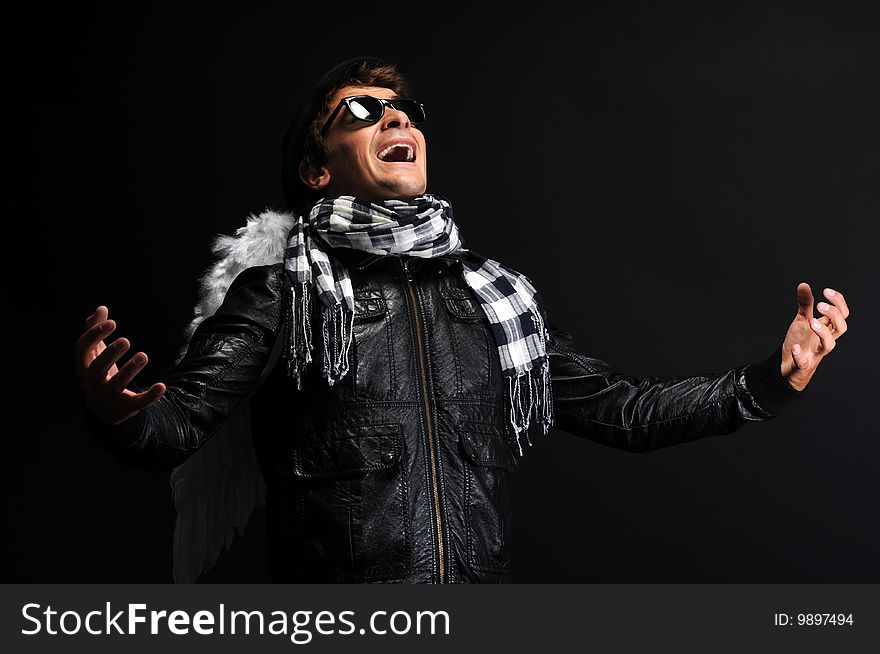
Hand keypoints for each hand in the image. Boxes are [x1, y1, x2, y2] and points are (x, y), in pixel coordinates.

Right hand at [74, 306, 165, 424]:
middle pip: (97, 368)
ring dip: (129, 370)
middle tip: (126, 340)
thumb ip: (96, 331)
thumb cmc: (98, 373)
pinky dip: (150, 396)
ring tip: (143, 355)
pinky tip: (162, 386)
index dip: (95, 335)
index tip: (112, 322)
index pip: (83, 349)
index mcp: (84, 366)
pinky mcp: (125, 407)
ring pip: (116, 385)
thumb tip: (101, 308)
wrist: (102, 409)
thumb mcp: (95, 354)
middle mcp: (93, 382)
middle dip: (110, 354)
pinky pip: (137, 403)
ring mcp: (108, 396)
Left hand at [780, 283, 849, 390]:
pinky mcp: (803, 364)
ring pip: (829, 345)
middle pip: (841, 328)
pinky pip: (804, 362)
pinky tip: (795, 347)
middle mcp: (825, 340)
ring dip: (823, 333)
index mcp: (827, 328)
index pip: (842, 314)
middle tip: (820, 305)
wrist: (788, 365)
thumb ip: (805, 304)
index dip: (838, 302)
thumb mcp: (802, 320)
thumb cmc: (801, 341)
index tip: (826, 291)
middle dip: (834, 315)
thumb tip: (804, 285)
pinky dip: (800, 355)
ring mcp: (815, 352)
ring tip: (812, 321)